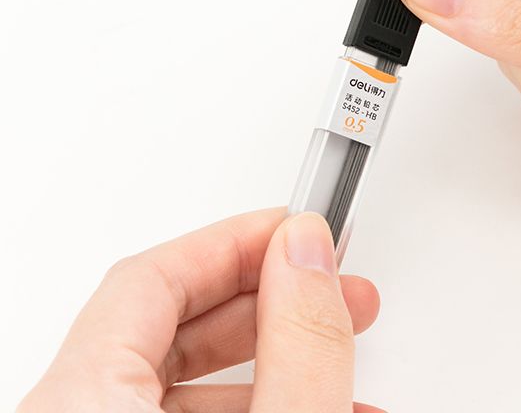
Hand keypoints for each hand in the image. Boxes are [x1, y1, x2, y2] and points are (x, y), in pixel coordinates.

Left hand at [18, 209, 383, 411]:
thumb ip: (298, 343)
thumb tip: (307, 252)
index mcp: (77, 409)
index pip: (150, 278)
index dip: (234, 242)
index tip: (297, 230)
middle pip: (165, 325)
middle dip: (265, 298)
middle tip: (330, 285)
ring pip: (180, 381)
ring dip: (269, 358)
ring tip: (338, 354)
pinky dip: (252, 403)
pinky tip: (312, 401)